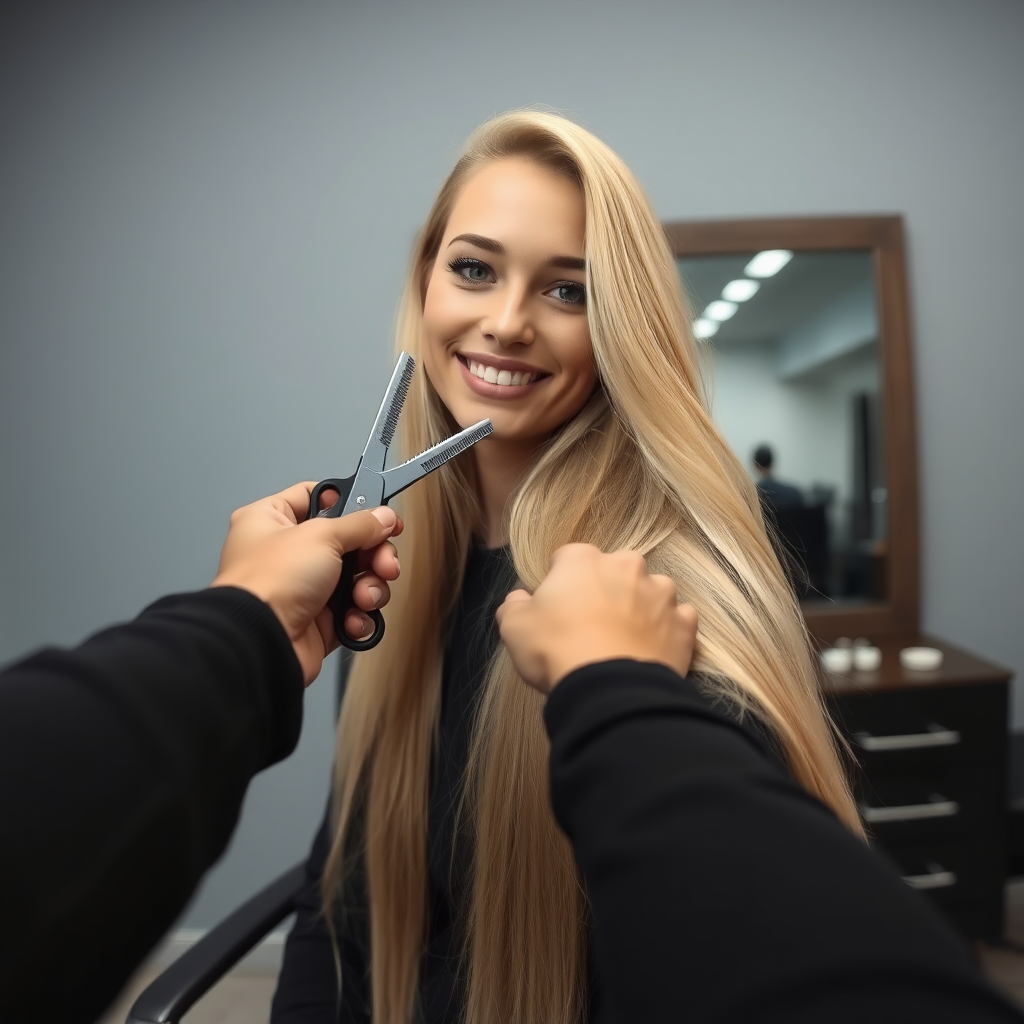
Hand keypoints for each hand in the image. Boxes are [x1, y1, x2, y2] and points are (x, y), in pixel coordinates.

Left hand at [211, 482, 401, 683]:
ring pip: (357, 578)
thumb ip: (360, 524)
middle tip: (384, 563)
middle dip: (373, 555)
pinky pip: (354, 612)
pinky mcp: (318, 622)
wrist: (262, 643)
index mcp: (272, 520)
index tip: (379, 513)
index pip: (316, 497)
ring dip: (370, 587)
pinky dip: (360, 616)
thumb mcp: (321, 535)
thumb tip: (383, 517)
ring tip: (364, 597)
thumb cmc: (269, 583)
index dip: (349, 502)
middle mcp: (286, 553)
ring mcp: (303, 588)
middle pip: (348, 542)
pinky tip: (353, 619)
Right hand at [496, 543, 697, 695]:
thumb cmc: (556, 649)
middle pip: (614, 570)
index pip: (567, 558)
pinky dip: (667, 630)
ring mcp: (661, 594)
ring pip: (651, 591)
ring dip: (639, 607)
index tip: (555, 606)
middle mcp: (627, 566)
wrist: (609, 689)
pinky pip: (678, 620)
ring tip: (624, 639)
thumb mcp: (514, 627)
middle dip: (604, 589)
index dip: (559, 581)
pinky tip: (652, 649)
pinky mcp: (684, 625)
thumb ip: (514, 605)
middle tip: (589, 624)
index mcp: (584, 560)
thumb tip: (519, 598)